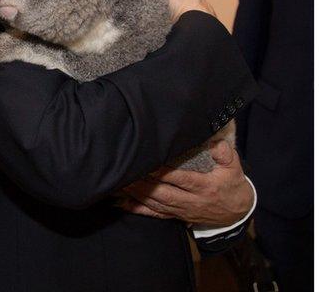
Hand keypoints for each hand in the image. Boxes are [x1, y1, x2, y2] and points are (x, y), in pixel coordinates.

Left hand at [118, 141, 252, 226]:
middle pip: (165, 193)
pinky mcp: (177, 216)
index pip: (182, 180)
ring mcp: (183, 210)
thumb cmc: (232, 185)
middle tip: (128, 171)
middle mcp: (192, 201)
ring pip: (157, 204)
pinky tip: (122, 203)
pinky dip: (138, 209)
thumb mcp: (234, 168)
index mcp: (205, 187)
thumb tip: (216, 143)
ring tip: (122, 181)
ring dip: (138, 194)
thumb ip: (225, 154)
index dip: (165, 173)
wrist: (237, 212)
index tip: (149, 163)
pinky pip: (155, 215)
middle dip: (145, 183)